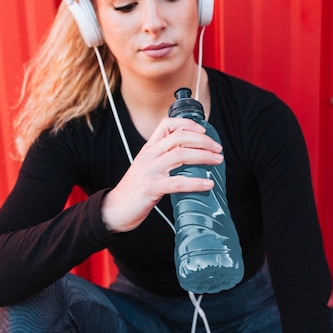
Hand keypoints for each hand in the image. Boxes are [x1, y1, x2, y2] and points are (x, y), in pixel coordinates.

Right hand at [100, 117, 222, 232]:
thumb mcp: (146, 167)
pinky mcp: (151, 187)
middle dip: (203, 141)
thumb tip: (190, 158)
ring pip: (181, 155)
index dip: (187, 124)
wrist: (115, 209)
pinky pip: (178, 182)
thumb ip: (163, 159)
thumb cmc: (134, 190)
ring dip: (204, 156)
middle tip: (218, 149)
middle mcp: (149, 155)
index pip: (167, 125)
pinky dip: (196, 182)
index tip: (204, 131)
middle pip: (180, 138)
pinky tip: (208, 184)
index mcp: (148, 149)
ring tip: (218, 160)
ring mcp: (150, 170)